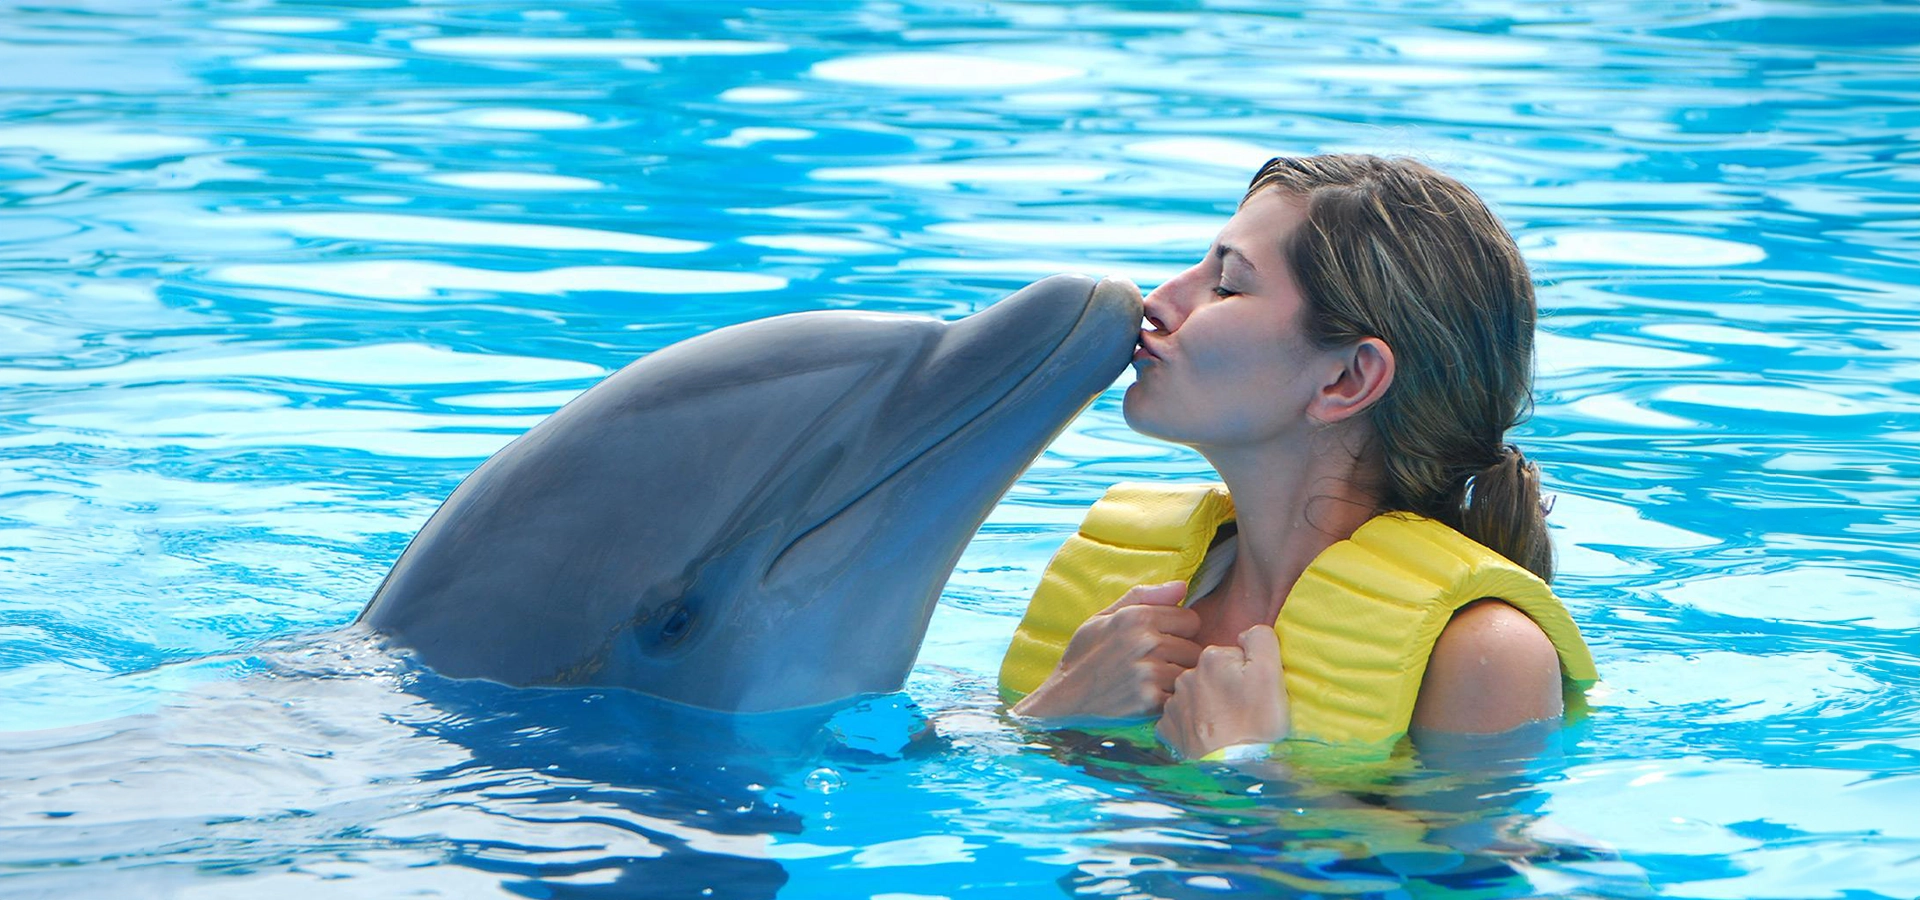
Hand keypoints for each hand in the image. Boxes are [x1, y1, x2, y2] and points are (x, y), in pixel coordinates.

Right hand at [1011, 581, 1201, 721]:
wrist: (1062, 698)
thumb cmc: (1083, 655)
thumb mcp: (1103, 617)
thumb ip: (1144, 597)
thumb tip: (1182, 585)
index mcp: (1137, 617)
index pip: (1191, 619)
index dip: (1178, 631)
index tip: (1161, 641)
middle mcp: (1145, 642)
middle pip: (1194, 648)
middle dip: (1180, 657)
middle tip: (1156, 665)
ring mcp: (1149, 673)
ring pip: (1189, 673)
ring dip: (1177, 680)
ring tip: (1154, 683)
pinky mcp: (1150, 701)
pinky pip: (1180, 696)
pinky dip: (1170, 699)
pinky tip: (1151, 698)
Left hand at [1156, 624, 1289, 758]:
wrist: (1237, 768)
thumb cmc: (1258, 722)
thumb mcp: (1270, 672)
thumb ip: (1260, 639)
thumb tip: (1245, 634)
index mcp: (1211, 658)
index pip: (1233, 656)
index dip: (1246, 674)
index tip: (1254, 693)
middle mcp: (1186, 676)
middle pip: (1212, 675)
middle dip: (1225, 687)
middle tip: (1243, 711)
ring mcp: (1174, 704)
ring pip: (1196, 696)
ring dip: (1209, 706)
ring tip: (1227, 726)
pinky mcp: (1167, 729)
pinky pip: (1180, 719)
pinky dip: (1193, 725)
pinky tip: (1208, 736)